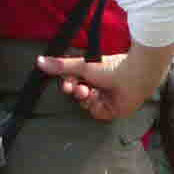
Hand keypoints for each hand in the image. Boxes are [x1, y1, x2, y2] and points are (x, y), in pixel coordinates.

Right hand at [41, 43, 173, 123]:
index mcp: (91, 74)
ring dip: (87, 99)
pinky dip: (97, 107)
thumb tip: (39, 60)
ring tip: (92, 92)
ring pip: (86, 105)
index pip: (73, 82)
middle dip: (77, 92)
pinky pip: (97, 113)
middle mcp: (97, 86)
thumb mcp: (82, 65)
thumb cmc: (111, 67)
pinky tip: (101, 99)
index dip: (68, 85)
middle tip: (80, 88)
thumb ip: (60, 65)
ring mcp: (104, 98)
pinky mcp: (112, 110)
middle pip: (78, 95)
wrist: (134, 76)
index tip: (68, 85)